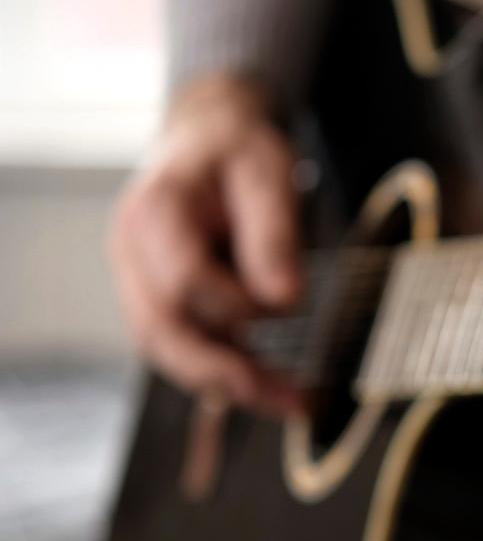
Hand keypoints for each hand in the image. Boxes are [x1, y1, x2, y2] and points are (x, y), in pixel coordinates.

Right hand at [110, 74, 302, 414]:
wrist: (208, 136)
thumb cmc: (239, 150)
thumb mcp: (268, 172)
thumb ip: (275, 233)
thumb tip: (285, 300)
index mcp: (154, 212)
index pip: (185, 281)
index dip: (238, 304)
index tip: (290, 304)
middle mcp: (131, 252)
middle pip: (161, 331)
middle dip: (227, 373)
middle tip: (293, 400)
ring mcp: (137, 279)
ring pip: (166, 350)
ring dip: (226, 384)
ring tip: (290, 403)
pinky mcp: (157, 299)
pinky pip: (180, 346)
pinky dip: (222, 371)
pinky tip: (267, 386)